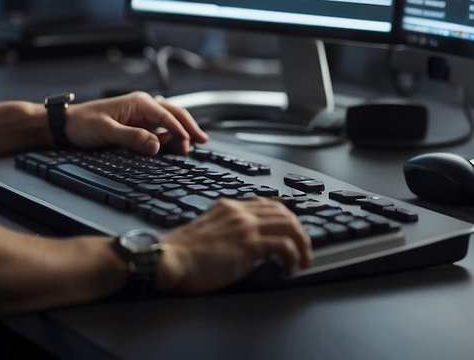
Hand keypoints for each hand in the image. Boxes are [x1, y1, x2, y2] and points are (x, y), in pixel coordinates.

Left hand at [65, 91, 207, 154]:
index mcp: (139, 102)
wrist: (67, 124)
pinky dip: (170, 135)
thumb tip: (158, 146)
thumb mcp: (107, 131)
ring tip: (193, 144)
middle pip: (174, 114)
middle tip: (203, 140)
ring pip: (169, 121)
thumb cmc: (83, 124)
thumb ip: (133, 138)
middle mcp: (143, 106)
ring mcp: (141, 115)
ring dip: (182, 131)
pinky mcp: (137, 125)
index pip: (167, 116)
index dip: (180, 130)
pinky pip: (159, 129)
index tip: (189, 144)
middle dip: (189, 126)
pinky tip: (176, 144)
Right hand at [155, 198, 312, 292]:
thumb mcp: (208, 232)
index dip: (286, 218)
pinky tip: (288, 269)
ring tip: (302, 262)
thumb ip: (228, 231)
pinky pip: (285, 245)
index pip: (268, 204)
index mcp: (229, 207)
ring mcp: (245, 226)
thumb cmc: (182, 253)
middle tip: (303, 251)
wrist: (170, 258)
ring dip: (302, 246)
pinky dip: (293, 257)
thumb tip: (247, 246)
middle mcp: (240, 212)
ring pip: (290, 225)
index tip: (293, 233)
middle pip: (284, 213)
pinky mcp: (249, 244)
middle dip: (299, 232)